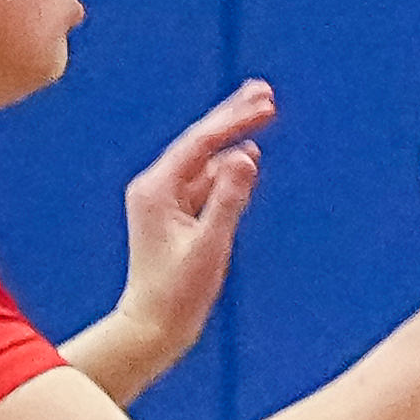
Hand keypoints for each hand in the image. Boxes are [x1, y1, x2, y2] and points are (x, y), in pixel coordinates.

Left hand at [116, 79, 271, 353]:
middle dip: (232, 116)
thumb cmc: (179, 293)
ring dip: (232, 136)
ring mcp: (165, 201)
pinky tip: (247, 154)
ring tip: (262, 110)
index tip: (267, 103)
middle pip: (200, 143)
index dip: (234, 121)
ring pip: (205, 159)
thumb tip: (247, 154)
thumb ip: (229, 199)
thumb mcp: (209, 246)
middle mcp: (156, 188)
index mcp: (156, 189)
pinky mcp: (176, 215)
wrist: (153, 329)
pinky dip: (227, 167)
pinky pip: (206, 182)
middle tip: (263, 90)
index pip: (200, 144)